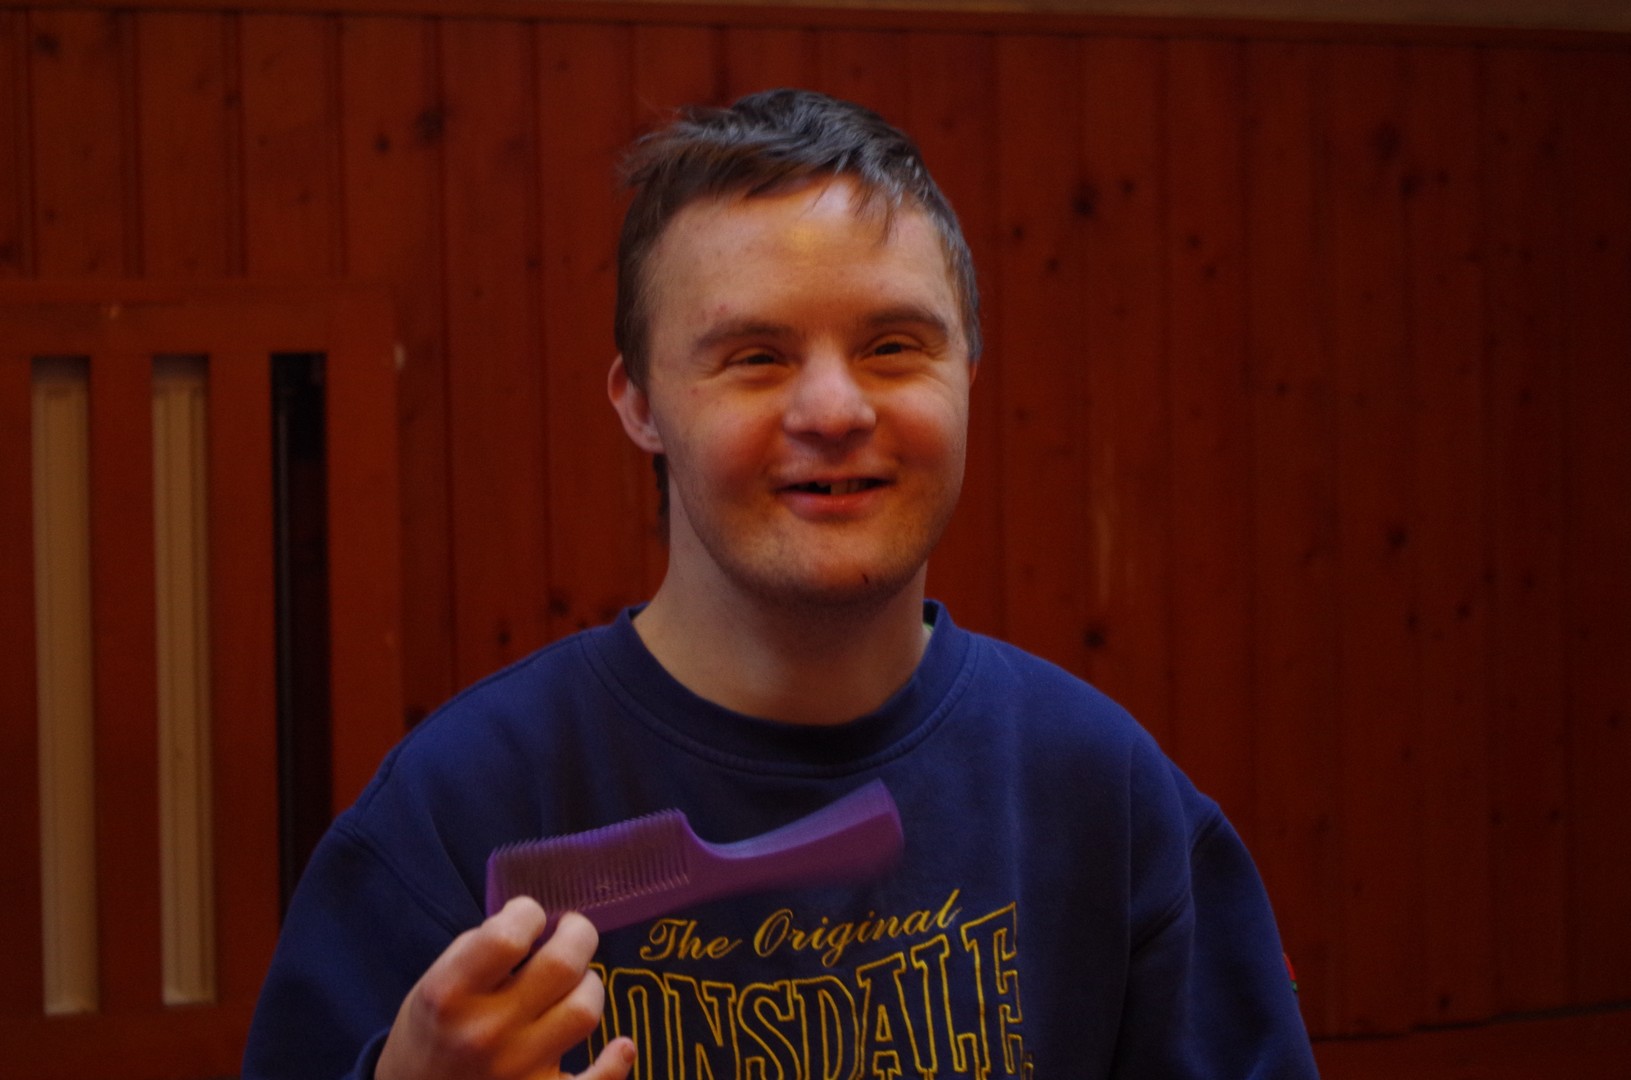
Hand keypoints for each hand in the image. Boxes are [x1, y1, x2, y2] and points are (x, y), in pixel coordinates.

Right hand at [376, 897, 635, 1078]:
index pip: (507, 936)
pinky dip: (615, 1064)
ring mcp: (515, 1070)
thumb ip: (482, 948)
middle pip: (561, 966)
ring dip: (588, 986)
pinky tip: (620, 1047)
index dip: (529, 913)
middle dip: (578, 934)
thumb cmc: (432, 1031)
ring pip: (585, 1010)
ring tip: (574, 984)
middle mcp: (484, 1032)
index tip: (531, 916)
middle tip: (572, 932)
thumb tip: (539, 922)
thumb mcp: (435, 981)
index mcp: (450, 995)